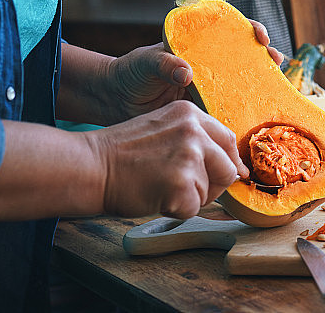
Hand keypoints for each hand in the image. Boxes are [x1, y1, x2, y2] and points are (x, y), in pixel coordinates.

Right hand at [90, 100, 249, 218]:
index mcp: (189, 113)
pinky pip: (193, 208)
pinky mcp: (181, 183)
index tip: (230, 174)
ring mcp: (189, 156)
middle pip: (227, 168)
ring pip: (211, 191)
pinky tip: (154, 197)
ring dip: (189, 198)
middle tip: (184, 189)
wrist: (90, 166)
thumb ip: (195, 140)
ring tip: (159, 187)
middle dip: (213, 185)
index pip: (227, 139)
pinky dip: (176, 211)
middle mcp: (193, 131)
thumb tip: (234, 168)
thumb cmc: (121, 154)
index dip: (229, 161)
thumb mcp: (163, 130)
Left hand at [106, 20, 281, 120]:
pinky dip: (240, 116)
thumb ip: (163, 64)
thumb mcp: (144, 62)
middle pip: (242, 57)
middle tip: (275, 60)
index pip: (227, 31)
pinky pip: (226, 112)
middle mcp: (206, 66)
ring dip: (258, 86)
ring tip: (275, 86)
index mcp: (195, 46)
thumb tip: (186, 72)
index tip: (257, 35)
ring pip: (239, 85)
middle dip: (263, 57)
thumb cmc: (129, 74)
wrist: (115, 103)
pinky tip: (253, 120)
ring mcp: (207, 89)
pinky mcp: (203, 111)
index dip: (247, 29)